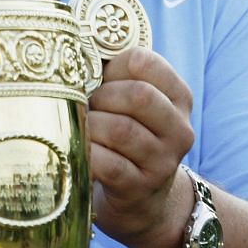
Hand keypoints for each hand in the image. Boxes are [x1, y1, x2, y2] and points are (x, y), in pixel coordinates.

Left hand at [87, 47, 195, 247]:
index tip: (101, 79)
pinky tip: (80, 153)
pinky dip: (87, 154)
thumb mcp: (132, 106)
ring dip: (91, 126)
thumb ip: (112, 75)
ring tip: (82, 130)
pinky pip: (108, 164)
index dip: (113, 66)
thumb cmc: (126, 139)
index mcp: (178, 98)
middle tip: (87, 107)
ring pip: (121, 130)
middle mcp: (179, 129)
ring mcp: (162, 162)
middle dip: (102, 97)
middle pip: (138, 96)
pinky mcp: (139, 189)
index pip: (146, 62)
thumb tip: (69, 46)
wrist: (143, 201)